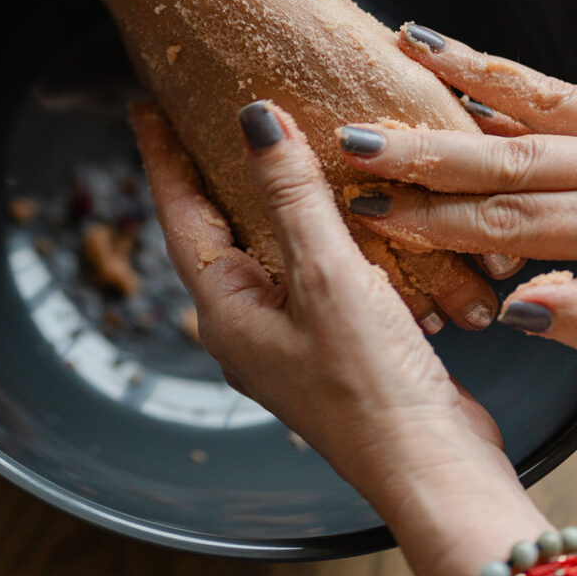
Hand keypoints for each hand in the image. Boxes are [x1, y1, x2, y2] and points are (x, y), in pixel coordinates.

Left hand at [132, 99, 559, 575]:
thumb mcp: (327, 276)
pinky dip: (306, 229)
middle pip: (213, 230)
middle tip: (200, 117)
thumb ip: (291, 195)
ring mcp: (284, 337)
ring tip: (263, 150)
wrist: (430, 467)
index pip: (179, 215)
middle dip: (206, 173)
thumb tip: (256, 121)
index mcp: (226, 312)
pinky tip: (329, 209)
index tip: (147, 109)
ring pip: (261, 248)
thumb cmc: (370, 386)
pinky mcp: (326, 342)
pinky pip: (302, 269)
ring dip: (261, 198)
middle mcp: (245, 325)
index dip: (164, 156)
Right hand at [336, 21, 576, 353]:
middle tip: (356, 141)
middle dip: (427, 152)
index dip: (441, 220)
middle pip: (510, 158)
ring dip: (462, 81)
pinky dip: (510, 74)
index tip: (377, 213)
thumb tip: (521, 307)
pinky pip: (563, 90)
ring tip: (402, 52)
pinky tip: (463, 57)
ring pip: (535, 103)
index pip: (516, 223)